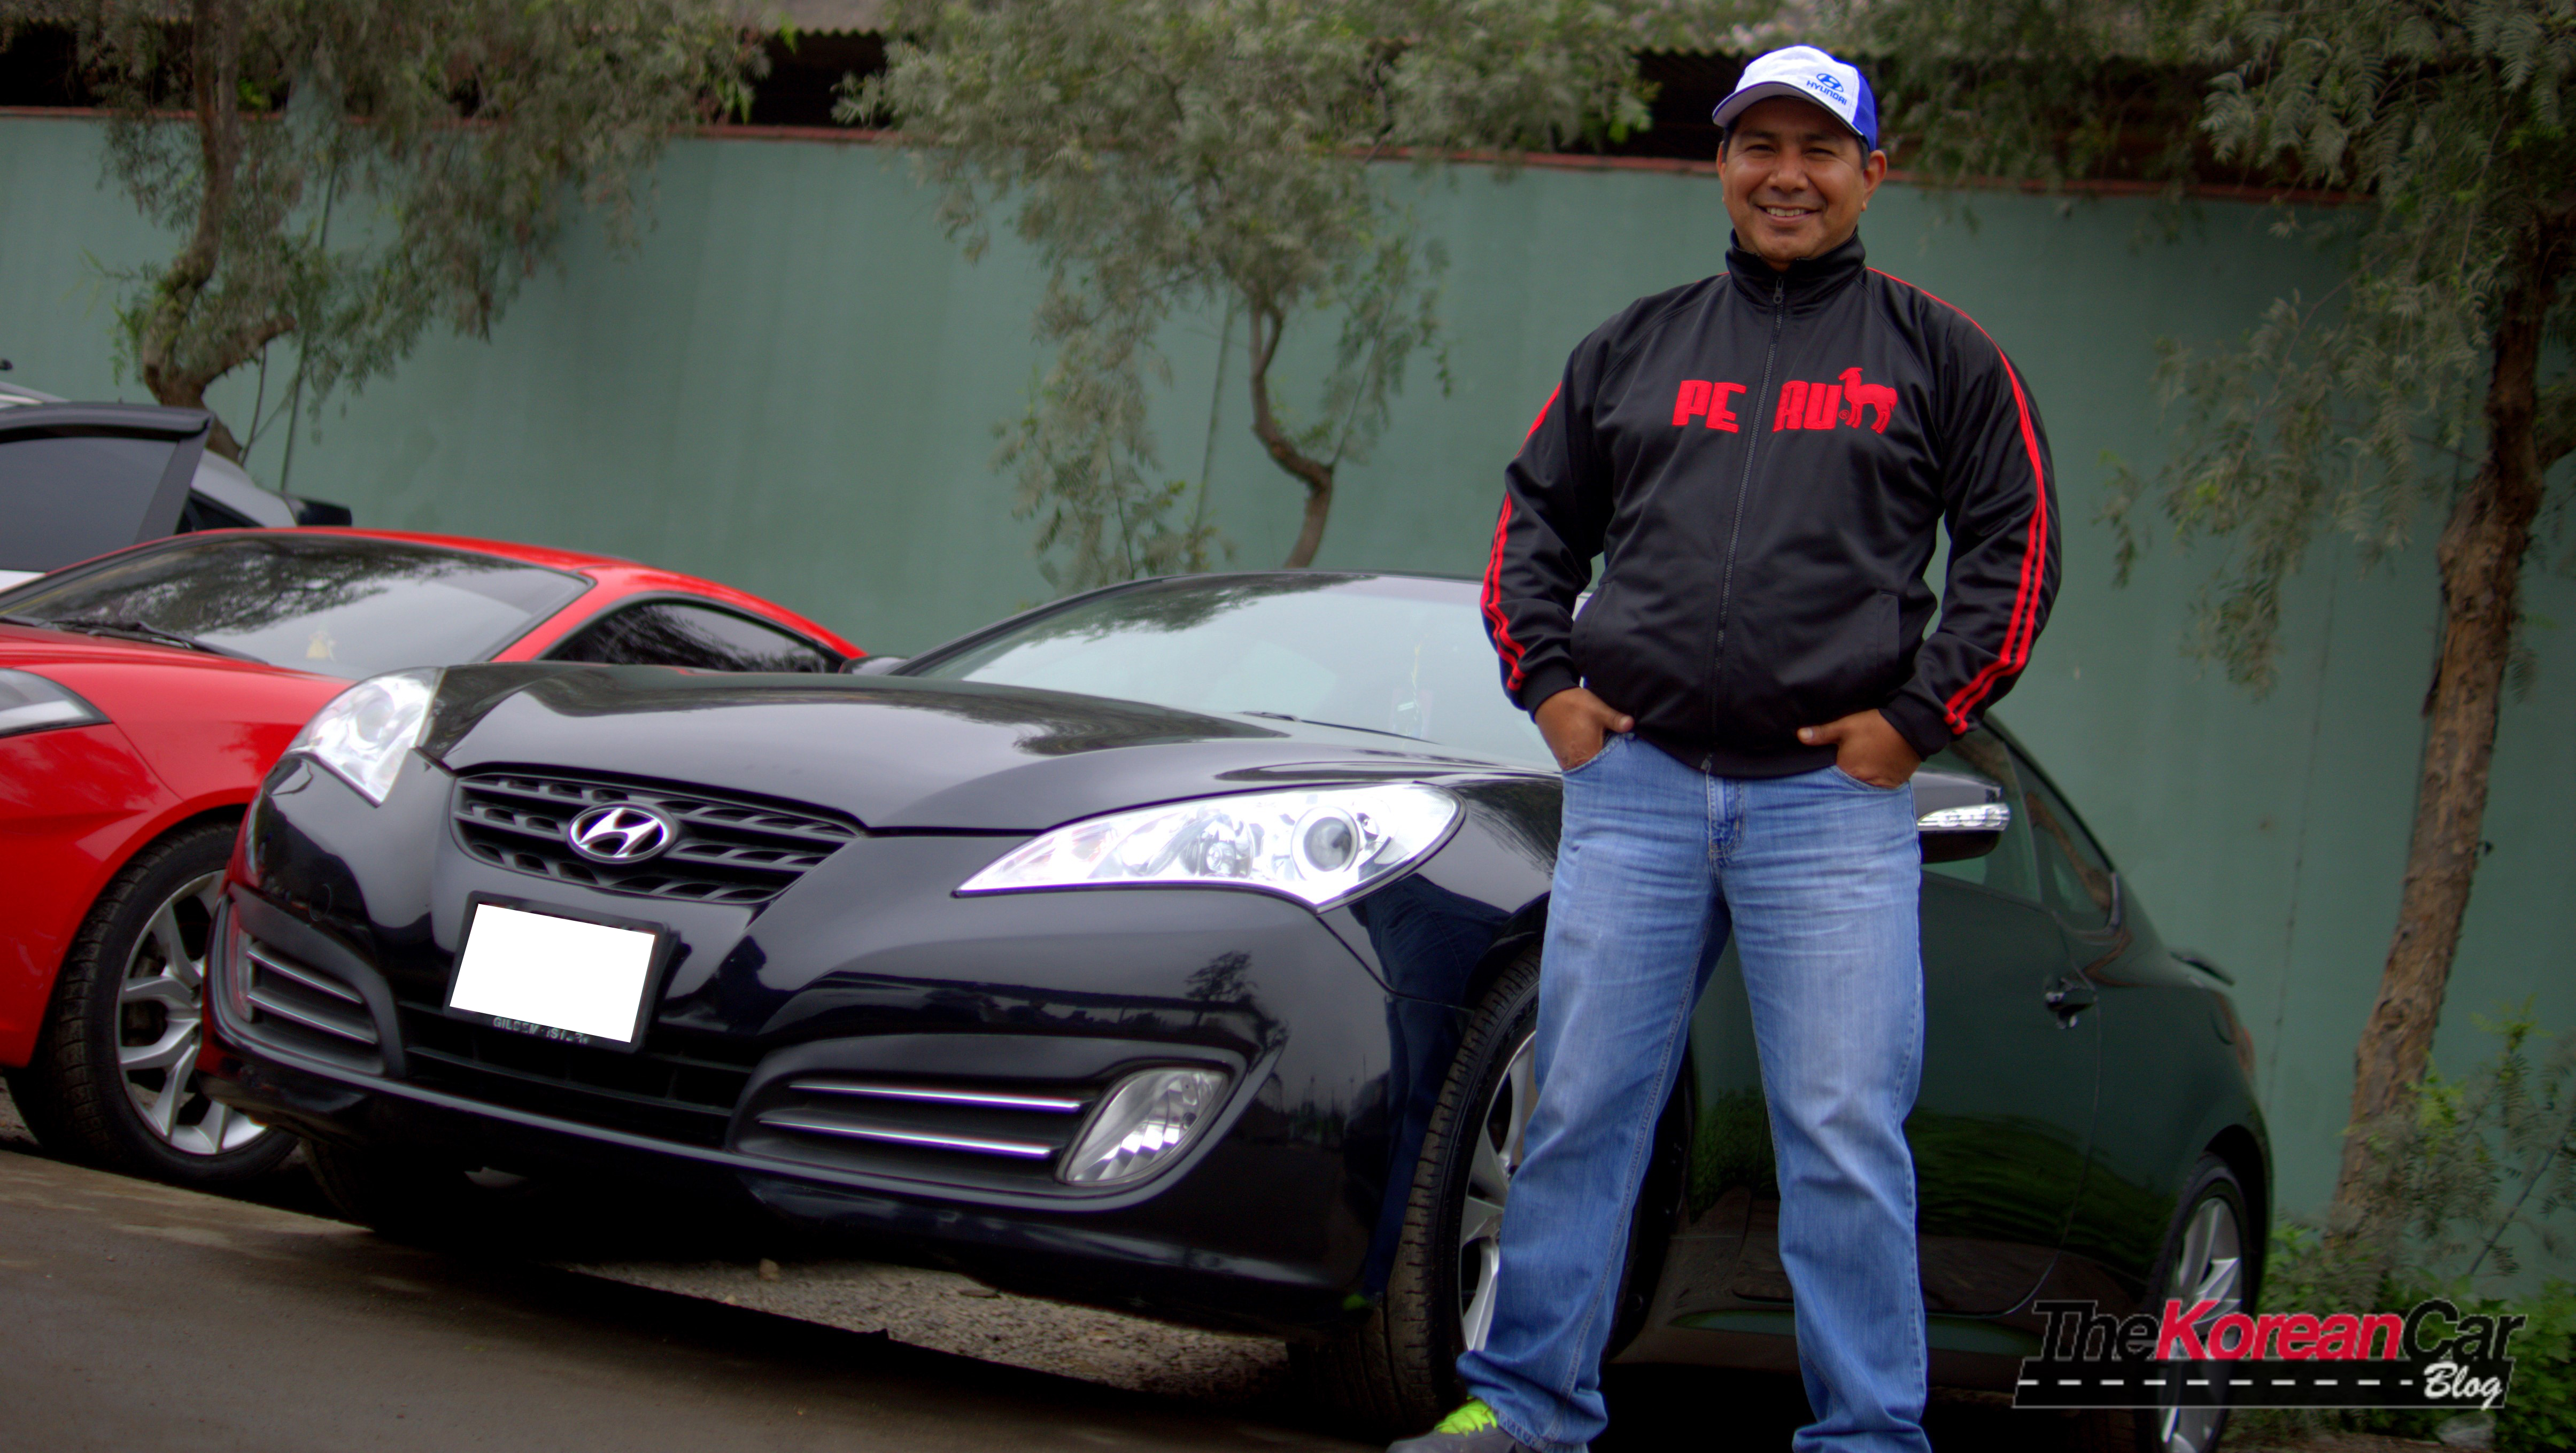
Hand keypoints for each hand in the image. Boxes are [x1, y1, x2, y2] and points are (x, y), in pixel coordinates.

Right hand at [1534, 688, 1634, 771]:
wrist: (1547, 700)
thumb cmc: (1573, 705)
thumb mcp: (1599, 710)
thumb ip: (1616, 720)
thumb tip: (1631, 725)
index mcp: (1588, 756)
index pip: (1608, 769)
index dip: (1618, 764)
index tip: (1626, 759)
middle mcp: (1575, 764)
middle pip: (1597, 771)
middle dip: (1607, 765)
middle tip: (1617, 755)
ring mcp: (1566, 762)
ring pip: (1586, 768)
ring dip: (1595, 762)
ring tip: (1604, 752)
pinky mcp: (1560, 757)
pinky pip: (1577, 764)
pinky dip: (1585, 759)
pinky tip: (1591, 749)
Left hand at [1799, 709, 1920, 787]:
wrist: (1913, 727)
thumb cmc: (1878, 726)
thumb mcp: (1847, 725)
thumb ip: (1822, 733)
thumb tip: (1800, 736)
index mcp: (1846, 770)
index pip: (1829, 778)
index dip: (1827, 773)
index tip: (1827, 768)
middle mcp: (1861, 783)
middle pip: (1846, 785)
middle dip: (1843, 778)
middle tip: (1847, 766)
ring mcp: (1879, 785)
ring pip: (1862, 787)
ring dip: (1859, 781)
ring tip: (1862, 769)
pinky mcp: (1893, 784)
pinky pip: (1879, 787)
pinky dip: (1875, 781)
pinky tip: (1874, 771)